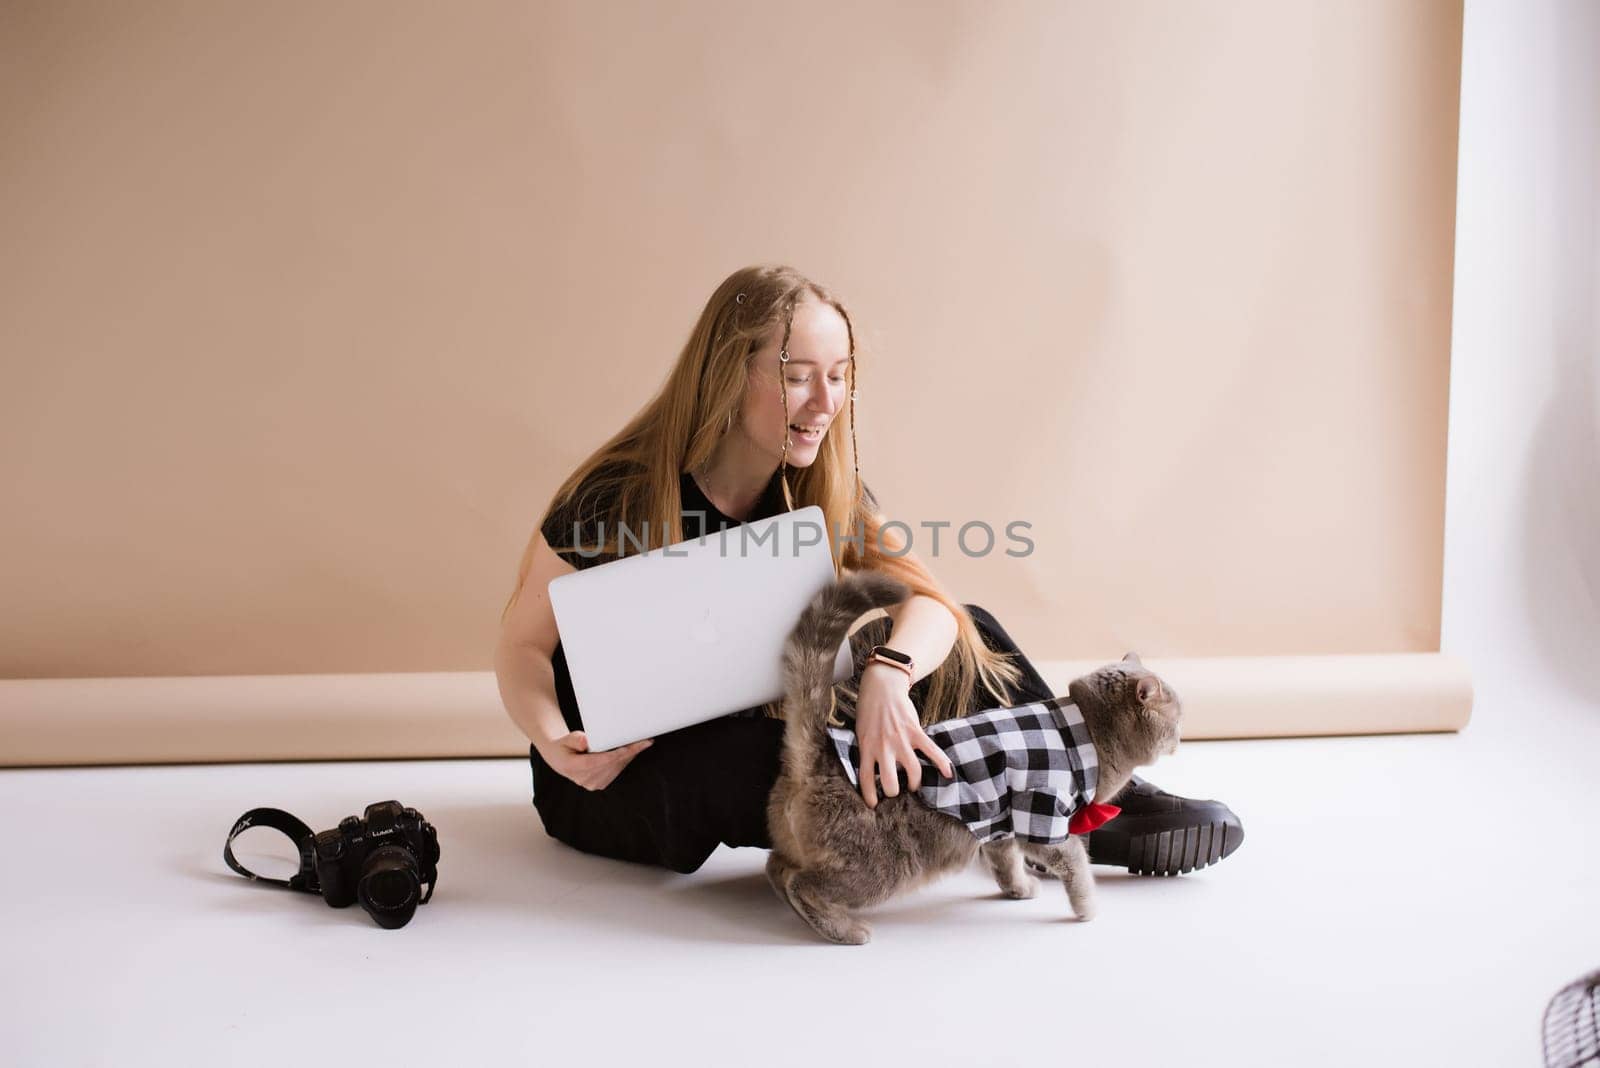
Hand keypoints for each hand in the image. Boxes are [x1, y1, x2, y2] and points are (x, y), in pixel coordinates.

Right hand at [541, 730, 652, 791]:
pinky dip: (625, 761)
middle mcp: (584, 779)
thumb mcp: (566, 739)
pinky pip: (616, 772)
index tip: (632, 747)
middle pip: (612, 765)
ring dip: (630, 756)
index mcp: (572, 767)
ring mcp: (592, 784)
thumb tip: (585, 741)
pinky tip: (633, 751)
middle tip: (646, 741)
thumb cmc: (564, 746)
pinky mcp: (600, 785)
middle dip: (630, 752)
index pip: (599, 761)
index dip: (618, 754)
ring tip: (643, 743)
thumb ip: (575, 739)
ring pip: (616, 768)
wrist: (560, 759)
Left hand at [852, 662, 954, 808]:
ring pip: (912, 772)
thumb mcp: (862, 732)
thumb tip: (874, 771)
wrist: (882, 686)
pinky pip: (931, 751)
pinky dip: (942, 763)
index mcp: (866, 748)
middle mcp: (883, 747)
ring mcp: (900, 740)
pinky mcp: (915, 731)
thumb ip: (868, 751)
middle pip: (890, 782)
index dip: (869, 795)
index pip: (865, 779)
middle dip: (894, 792)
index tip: (873, 804)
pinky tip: (948, 774)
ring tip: (913, 785)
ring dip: (914, 783)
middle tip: (896, 791)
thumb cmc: (870, 711)